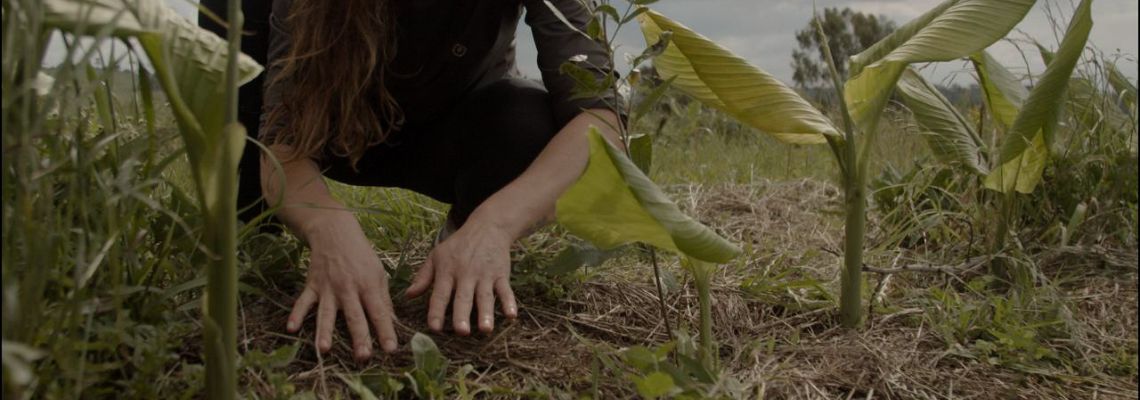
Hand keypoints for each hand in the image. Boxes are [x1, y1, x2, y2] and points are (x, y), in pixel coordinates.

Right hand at [287, 219, 398, 359]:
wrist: (335, 232)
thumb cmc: (361, 255)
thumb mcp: (379, 273)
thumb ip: (383, 299)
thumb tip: (391, 322)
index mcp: (369, 286)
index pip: (380, 313)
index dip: (385, 332)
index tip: (391, 349)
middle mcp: (349, 289)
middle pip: (354, 317)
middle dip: (359, 337)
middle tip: (363, 357)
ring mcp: (329, 288)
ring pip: (327, 313)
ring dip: (324, 331)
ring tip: (324, 349)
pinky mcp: (312, 285)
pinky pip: (303, 302)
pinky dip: (296, 314)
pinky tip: (291, 328)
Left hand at [404, 218, 518, 334]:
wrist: (487, 227)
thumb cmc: (458, 245)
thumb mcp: (437, 256)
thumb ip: (423, 277)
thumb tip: (408, 296)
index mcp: (447, 271)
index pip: (440, 294)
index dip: (436, 310)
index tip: (434, 328)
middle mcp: (465, 274)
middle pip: (463, 298)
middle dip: (462, 315)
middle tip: (461, 332)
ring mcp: (484, 275)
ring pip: (485, 297)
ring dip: (486, 313)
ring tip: (485, 329)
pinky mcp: (501, 274)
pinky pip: (505, 290)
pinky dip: (509, 302)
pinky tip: (511, 315)